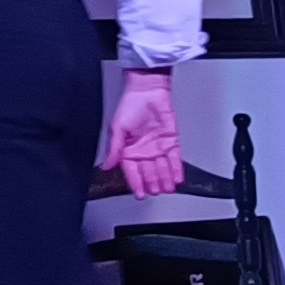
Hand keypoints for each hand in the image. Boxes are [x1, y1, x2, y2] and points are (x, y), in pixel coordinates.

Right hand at [102, 71, 183, 196]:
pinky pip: (174, 159)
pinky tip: (177, 179)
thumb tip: (106, 165)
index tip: (139, 193)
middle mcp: (143, 152)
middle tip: (155, 191)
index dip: (135, 182)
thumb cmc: (129, 105)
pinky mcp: (171, 142)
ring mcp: (157, 148)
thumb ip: (114, 148)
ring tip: (168, 189)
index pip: (131, 170)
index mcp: (128, 150)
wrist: (147, 91)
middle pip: (148, 172)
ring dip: (165, 179)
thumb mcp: (117, 128)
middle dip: (152, 183)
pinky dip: (176, 169)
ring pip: (162, 168)